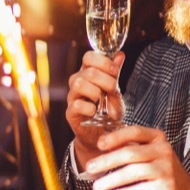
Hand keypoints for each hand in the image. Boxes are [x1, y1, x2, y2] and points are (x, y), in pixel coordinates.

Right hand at [65, 50, 124, 165]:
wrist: (103, 135)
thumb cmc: (108, 112)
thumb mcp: (115, 91)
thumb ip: (115, 73)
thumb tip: (119, 54)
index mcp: (87, 74)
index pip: (88, 57)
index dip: (103, 61)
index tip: (115, 71)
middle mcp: (77, 83)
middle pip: (87, 71)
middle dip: (106, 80)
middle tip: (112, 90)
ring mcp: (72, 98)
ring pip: (79, 84)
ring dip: (96, 92)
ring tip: (101, 101)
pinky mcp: (70, 113)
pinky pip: (77, 105)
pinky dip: (90, 108)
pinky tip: (95, 112)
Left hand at [81, 123, 189, 189]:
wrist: (182, 186)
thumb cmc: (157, 165)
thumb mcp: (145, 151)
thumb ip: (126, 146)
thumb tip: (100, 146)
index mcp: (156, 137)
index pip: (134, 132)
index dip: (115, 137)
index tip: (99, 144)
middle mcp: (163, 150)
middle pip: (130, 153)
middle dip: (107, 161)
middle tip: (89, 168)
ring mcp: (167, 168)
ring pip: (134, 172)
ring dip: (112, 180)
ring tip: (97, 187)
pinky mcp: (168, 185)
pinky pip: (143, 189)